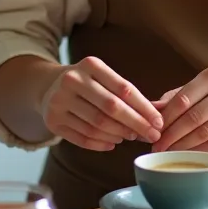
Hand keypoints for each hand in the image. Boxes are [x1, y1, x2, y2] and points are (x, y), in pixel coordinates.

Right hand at [40, 56, 163, 151]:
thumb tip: (155, 116)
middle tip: (152, 135)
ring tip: (131, 137)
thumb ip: (126, 93)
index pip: (124, 88)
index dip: (144, 108)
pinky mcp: (52, 121)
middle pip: (111, 107)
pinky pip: (82, 138)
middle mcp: (72, 80)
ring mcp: (59, 101)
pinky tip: (113, 143)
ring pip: (97, 124)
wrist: (48, 86)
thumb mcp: (103, 77)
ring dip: (119, 134)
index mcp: (90, 65)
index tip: (159, 122)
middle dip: (136, 124)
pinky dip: (101, 143)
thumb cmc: (87, 83)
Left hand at [151, 60, 207, 153]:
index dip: (166, 117)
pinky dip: (202, 150)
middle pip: (192, 118)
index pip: (183, 98)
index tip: (152, 130)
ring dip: (184, 146)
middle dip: (171, 135)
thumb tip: (154, 107)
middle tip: (156, 147)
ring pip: (205, 132)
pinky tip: (191, 154)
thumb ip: (182, 92)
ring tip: (169, 153)